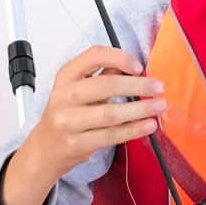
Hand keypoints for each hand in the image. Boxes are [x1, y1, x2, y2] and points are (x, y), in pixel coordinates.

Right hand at [0, 46, 164, 204]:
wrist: (46, 148)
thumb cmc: (68, 113)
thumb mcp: (79, 88)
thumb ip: (103, 75)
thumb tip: (134, 67)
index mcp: (66, 76)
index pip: (93, 56)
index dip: (119, 58)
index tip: (139, 67)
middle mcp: (64, 97)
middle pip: (105, 85)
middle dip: (137, 86)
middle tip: (159, 88)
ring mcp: (69, 122)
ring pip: (110, 114)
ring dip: (140, 109)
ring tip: (159, 106)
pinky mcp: (78, 144)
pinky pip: (111, 136)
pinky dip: (134, 130)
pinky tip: (149, 125)